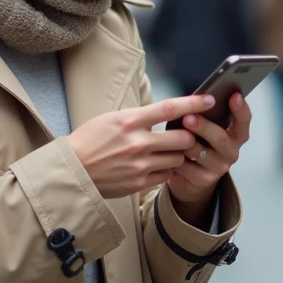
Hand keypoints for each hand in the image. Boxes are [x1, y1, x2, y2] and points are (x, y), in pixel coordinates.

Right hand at [67, 94, 215, 199]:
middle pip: (182, 137)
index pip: (169, 108)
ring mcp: (139, 165)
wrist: (72, 171)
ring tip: (167, 151)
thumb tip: (165, 113)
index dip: (193, 103)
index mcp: (129, 121)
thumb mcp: (111, 119)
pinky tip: (156, 165)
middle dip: (188, 136)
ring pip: (178, 158)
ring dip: (178, 154)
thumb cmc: (90, 140)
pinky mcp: (138, 183)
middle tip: (185, 134)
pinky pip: (166, 175)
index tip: (210, 99)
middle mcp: (137, 142)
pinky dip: (166, 170)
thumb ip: (139, 117)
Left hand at [168, 92, 251, 211]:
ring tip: (171, 133)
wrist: (191, 178)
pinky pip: (185, 165)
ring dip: (184, 141)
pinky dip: (174, 155)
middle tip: (188, 117)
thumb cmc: (199, 144)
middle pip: (220, 138)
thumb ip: (208, 116)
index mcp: (235, 136)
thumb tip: (197, 98)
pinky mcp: (203, 179)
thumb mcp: (207, 129)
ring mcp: (218, 168)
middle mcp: (231, 152)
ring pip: (199, 152)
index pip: (243, 122)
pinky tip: (165, 149)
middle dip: (204, 126)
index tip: (234, 95)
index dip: (241, 109)